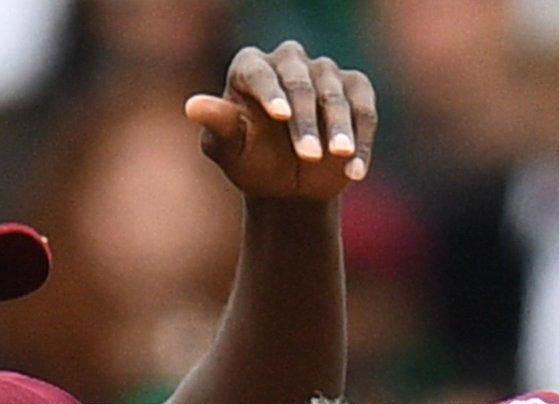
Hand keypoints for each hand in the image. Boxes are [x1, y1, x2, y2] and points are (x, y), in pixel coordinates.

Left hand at [185, 41, 375, 200]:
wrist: (289, 187)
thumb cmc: (252, 162)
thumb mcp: (230, 150)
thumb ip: (217, 126)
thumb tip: (193, 106)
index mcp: (249, 67)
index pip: (259, 72)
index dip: (270, 92)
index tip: (281, 116)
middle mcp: (288, 61)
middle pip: (300, 81)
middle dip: (307, 119)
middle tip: (309, 155)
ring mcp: (324, 73)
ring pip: (337, 94)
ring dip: (340, 128)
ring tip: (340, 158)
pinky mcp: (356, 90)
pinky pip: (364, 111)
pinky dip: (362, 140)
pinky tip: (355, 171)